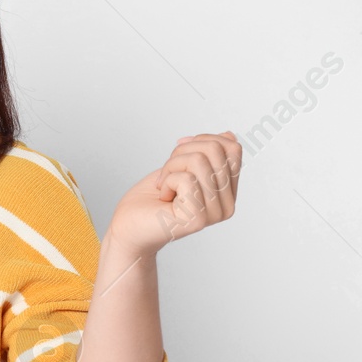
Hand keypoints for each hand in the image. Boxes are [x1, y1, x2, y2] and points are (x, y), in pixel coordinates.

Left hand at [104, 131, 241, 258]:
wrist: (128, 227)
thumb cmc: (151, 199)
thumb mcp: (182, 167)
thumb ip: (207, 154)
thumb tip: (228, 134)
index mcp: (227, 191)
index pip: (233, 149)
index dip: (203, 140)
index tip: (179, 152)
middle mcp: (227, 204)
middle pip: (216, 150)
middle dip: (182, 153)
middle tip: (167, 173)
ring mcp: (214, 213)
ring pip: (199, 161)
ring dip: (171, 167)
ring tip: (164, 186)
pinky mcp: (198, 218)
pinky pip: (185, 179)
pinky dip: (166, 181)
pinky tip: (164, 198)